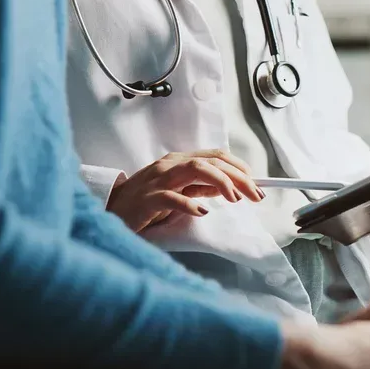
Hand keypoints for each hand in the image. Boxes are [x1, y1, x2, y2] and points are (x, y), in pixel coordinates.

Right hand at [106, 150, 263, 232]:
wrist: (112, 211)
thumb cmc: (146, 202)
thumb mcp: (179, 191)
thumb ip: (202, 187)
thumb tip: (229, 186)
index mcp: (179, 161)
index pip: (216, 156)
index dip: (240, 168)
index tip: (257, 184)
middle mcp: (170, 165)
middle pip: (211, 162)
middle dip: (239, 177)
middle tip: (255, 195)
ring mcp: (157, 180)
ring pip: (194, 169)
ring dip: (220, 182)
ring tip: (235, 198)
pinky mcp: (147, 199)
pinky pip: (170, 197)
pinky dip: (189, 203)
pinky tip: (202, 211)